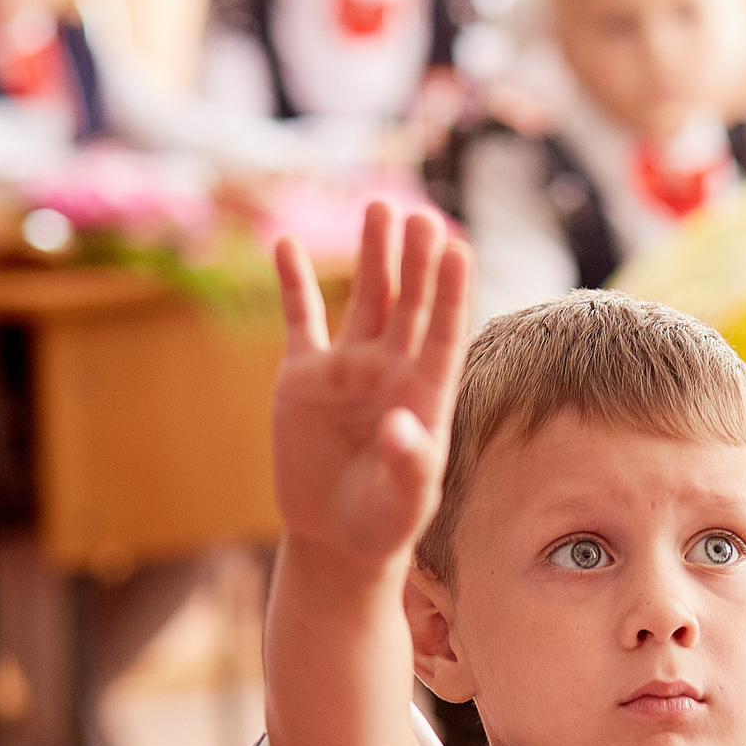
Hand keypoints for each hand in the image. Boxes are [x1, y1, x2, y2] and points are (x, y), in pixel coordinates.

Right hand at [271, 200, 471, 576]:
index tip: (458, 249)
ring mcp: (347, 368)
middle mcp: (391, 370)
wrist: (336, 539)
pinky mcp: (304, 376)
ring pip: (365, 299)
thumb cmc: (384, 524)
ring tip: (379, 207)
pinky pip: (300, 319)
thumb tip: (402, 425)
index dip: (450, 293)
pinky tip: (286, 244)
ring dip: (372, 256)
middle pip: (408, 304)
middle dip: (414, 261)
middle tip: (419, 216)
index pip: (443, 334)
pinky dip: (292, 283)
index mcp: (425, 394)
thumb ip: (410, 465)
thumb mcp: (403, 502)